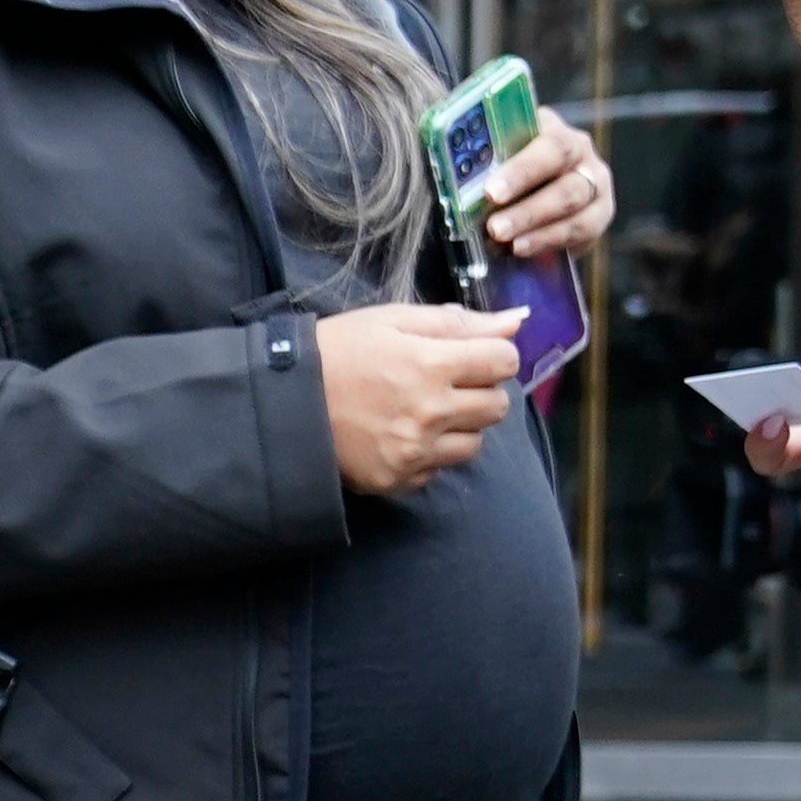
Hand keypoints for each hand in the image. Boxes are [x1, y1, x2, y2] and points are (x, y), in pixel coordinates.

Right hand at [319, 303, 525, 496]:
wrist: (284, 401)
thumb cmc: (339, 350)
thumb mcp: (393, 320)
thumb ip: (457, 323)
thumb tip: (516, 322)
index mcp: (431, 364)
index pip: (505, 361)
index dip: (493, 354)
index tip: (471, 355)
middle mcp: (431, 412)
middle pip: (498, 406)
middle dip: (480, 391)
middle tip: (446, 384)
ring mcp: (416, 451)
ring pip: (476, 443)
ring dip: (460, 427)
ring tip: (424, 413)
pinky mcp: (399, 479)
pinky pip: (440, 469)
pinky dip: (430, 454)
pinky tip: (400, 435)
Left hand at [469, 110, 612, 266]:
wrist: (533, 180)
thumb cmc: (504, 162)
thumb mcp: (496, 153)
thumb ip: (483, 160)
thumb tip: (454, 178)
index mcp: (556, 131)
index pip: (550, 147)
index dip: (522, 171)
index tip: (492, 192)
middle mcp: (583, 157)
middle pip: (566, 186)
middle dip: (528, 211)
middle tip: (495, 228)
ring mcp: (596, 188)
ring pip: (574, 214)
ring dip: (538, 232)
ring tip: (506, 244)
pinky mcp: (598, 217)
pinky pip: (580, 234)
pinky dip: (548, 243)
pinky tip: (521, 250)